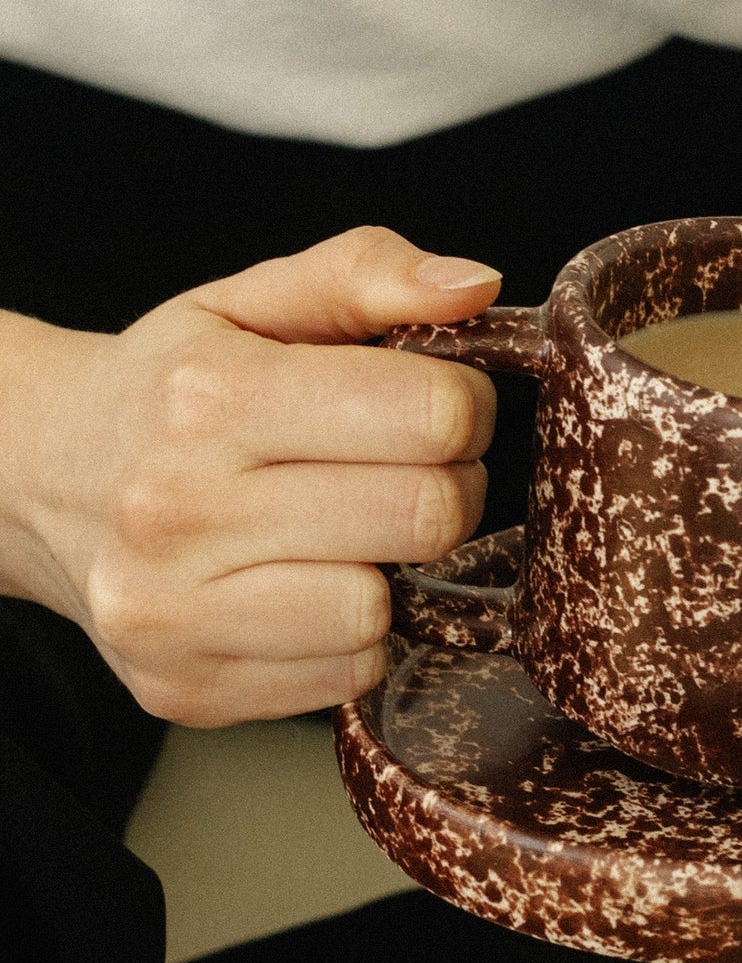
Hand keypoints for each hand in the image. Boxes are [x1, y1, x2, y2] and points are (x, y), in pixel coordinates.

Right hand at [0, 227, 501, 723]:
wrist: (35, 476)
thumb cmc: (172, 388)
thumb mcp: (254, 303)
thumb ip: (369, 274)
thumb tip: (477, 287)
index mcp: (208, 397)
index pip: (433, 415)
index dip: (465, 408)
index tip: (437, 409)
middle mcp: (175, 508)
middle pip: (427, 516)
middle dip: (447, 488)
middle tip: (406, 473)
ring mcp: (169, 611)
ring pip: (381, 610)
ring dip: (394, 572)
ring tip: (349, 533)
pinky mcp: (183, 688)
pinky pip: (348, 676)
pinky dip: (353, 637)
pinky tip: (308, 588)